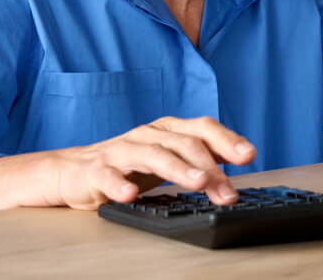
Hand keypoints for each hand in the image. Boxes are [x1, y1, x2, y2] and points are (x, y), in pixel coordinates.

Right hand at [51, 116, 255, 209]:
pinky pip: (109, 176)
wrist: (74, 171)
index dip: (227, 139)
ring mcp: (122, 150)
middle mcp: (147, 134)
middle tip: (228, 191)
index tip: (249, 155)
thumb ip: (201, 155)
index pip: (202, 127)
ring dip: (178, 169)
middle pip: (184, 144)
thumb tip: (241, 157)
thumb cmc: (129, 165)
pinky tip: (130, 195)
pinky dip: (120, 184)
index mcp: (167, 130)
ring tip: (198, 183)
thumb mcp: (169, 157)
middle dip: (210, 167)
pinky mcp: (96, 170)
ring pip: (153, 154)